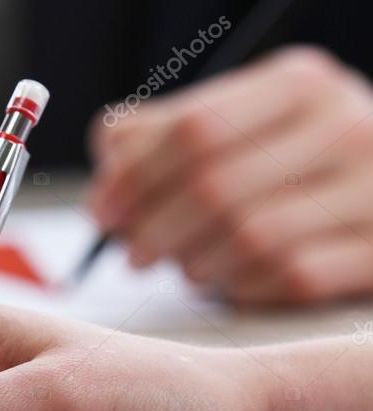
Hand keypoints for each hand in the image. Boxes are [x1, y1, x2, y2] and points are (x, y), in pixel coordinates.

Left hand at [87, 46, 372, 304]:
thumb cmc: (294, 156)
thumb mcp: (242, 120)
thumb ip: (166, 131)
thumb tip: (110, 163)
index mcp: (299, 85)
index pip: (195, 131)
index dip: (135, 177)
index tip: (102, 211)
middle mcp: (344, 128)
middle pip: (215, 188)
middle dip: (154, 229)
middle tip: (131, 253)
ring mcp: (372, 190)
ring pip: (251, 238)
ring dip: (195, 263)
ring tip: (182, 267)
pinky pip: (292, 277)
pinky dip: (242, 287)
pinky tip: (228, 282)